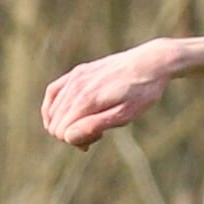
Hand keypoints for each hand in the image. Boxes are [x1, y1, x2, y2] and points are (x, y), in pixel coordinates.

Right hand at [41, 40, 178, 149]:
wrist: (151, 62)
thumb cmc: (143, 92)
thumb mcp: (125, 114)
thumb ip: (95, 125)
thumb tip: (68, 136)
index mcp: (87, 100)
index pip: (63, 132)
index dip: (78, 141)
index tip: (99, 136)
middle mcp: (75, 87)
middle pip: (55, 124)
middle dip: (72, 134)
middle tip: (98, 132)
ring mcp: (74, 77)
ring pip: (52, 111)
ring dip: (67, 122)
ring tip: (92, 121)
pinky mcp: (77, 72)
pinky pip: (52, 93)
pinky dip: (54, 108)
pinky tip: (67, 115)